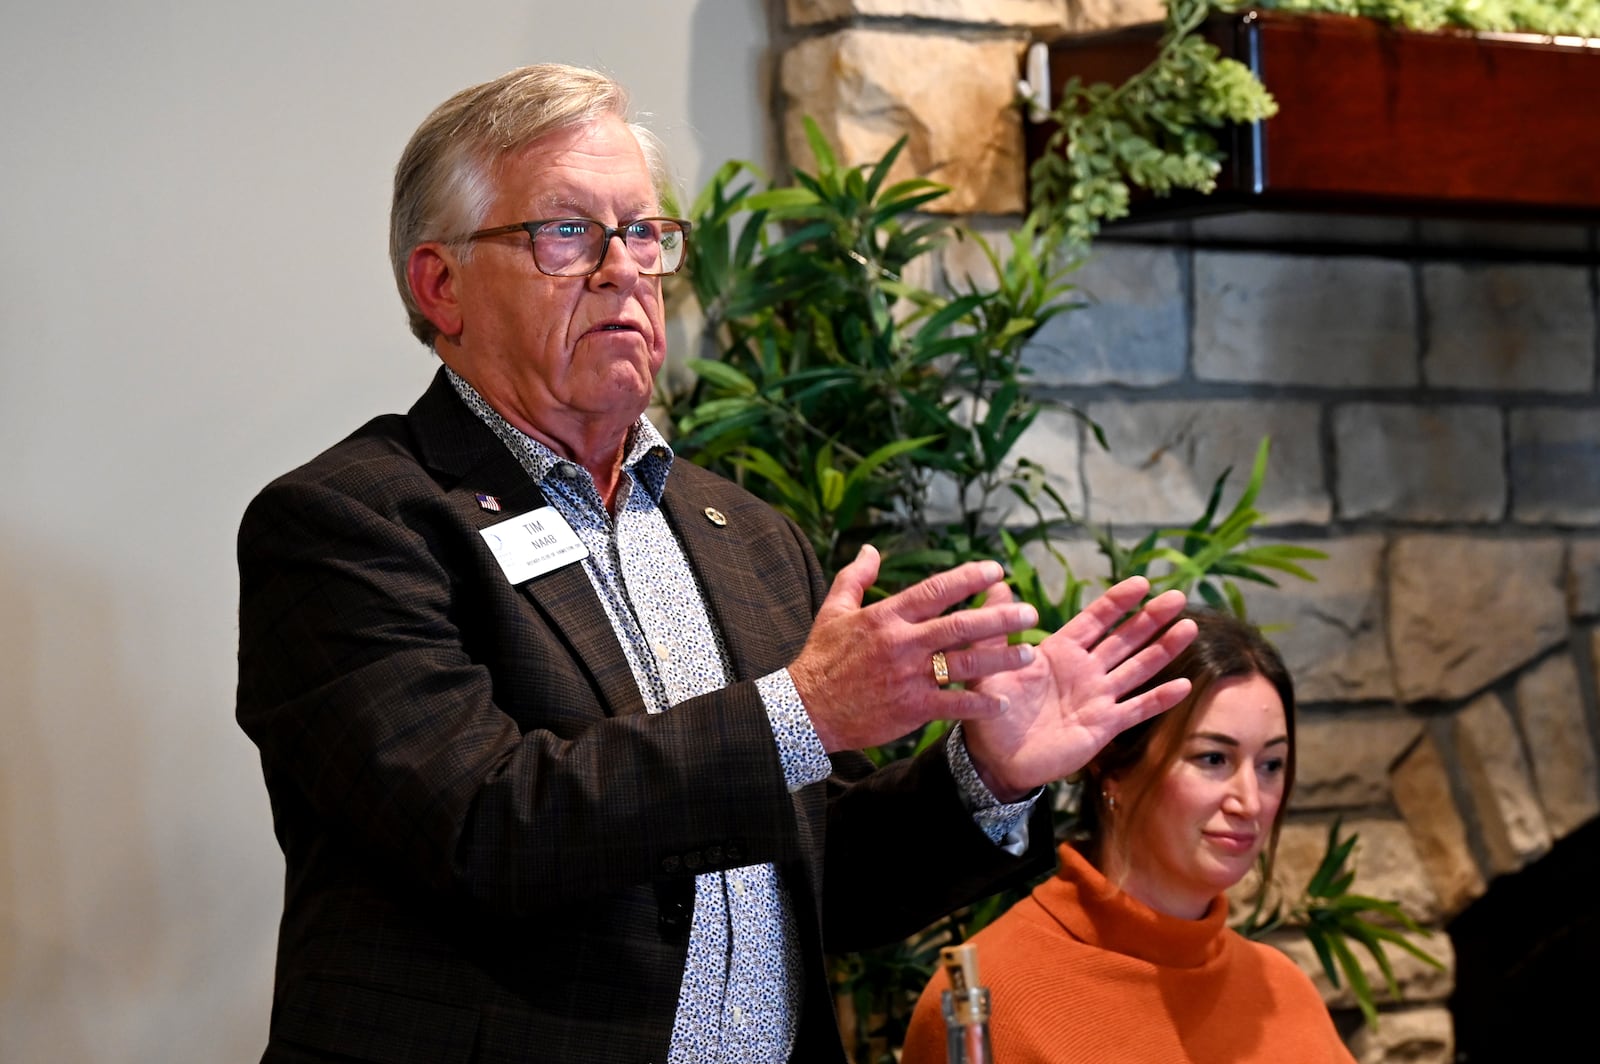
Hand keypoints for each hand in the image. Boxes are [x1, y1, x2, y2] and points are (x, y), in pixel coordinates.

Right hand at [789, 545, 1038, 752]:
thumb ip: (855, 578)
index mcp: (886, 616)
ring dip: (1001, 658)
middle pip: (960, 625)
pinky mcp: (911, 708)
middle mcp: (902, 643)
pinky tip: (1002, 700)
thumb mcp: (834, 610)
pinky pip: (954, 704)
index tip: (996, 570)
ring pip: (965, 664)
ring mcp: (909, 676)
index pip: (935, 590)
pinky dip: (980, 703)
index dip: (968, 578)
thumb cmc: (821, 659)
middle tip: (1030, 612)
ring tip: (1029, 654)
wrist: (805, 710)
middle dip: (999, 617)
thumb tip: (870, 549)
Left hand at [963, 577, 1196, 800]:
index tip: (1142, 582)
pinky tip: (1183, 686)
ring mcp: (1098, 698)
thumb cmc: (991, 711)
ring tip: (1189, 628)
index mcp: (1060, 651)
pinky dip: (1159, 699)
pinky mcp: (1104, 726)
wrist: (995, 759)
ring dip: (1163, 650)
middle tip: (1177, 596)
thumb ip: (995, 627)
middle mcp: (1085, 670)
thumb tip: (996, 581)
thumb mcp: (990, 665)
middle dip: (1150, 618)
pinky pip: (1136, 710)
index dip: (1117, 602)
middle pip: (1124, 639)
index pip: (1095, 620)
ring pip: (1138, 669)